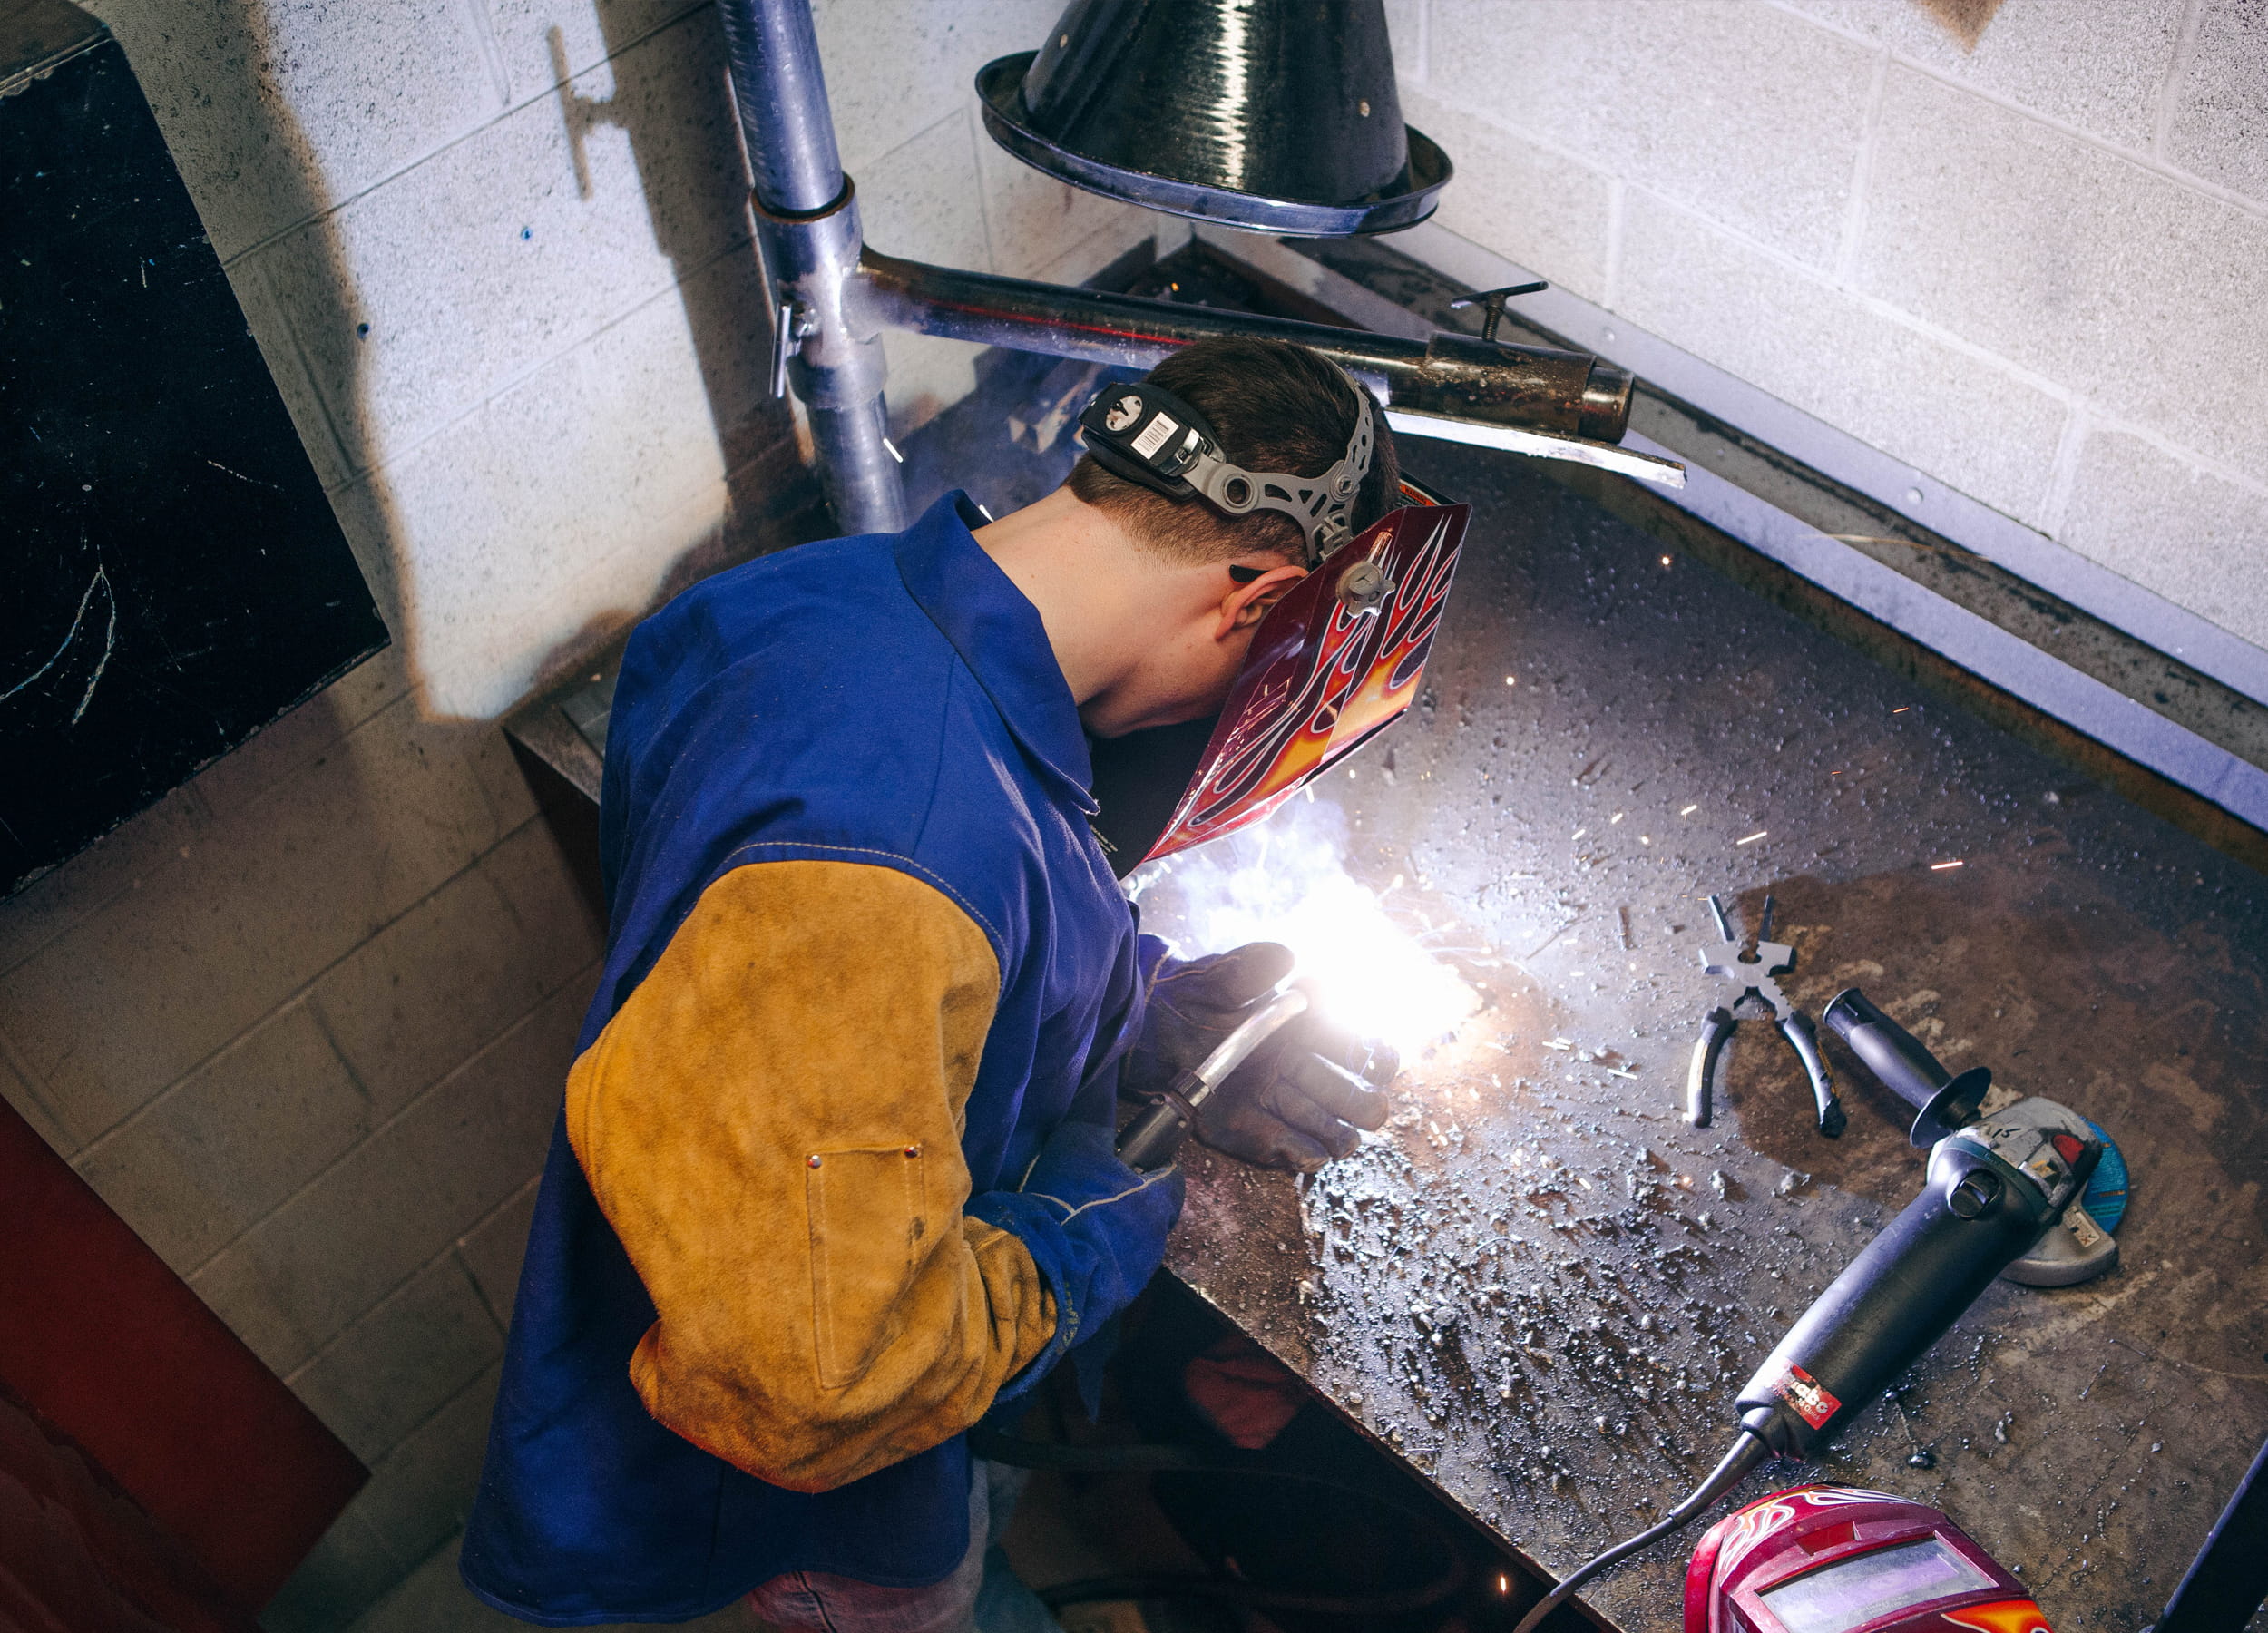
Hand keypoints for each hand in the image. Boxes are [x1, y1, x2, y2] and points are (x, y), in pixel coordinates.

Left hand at [1122, 941, 1396, 1171]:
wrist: (1149, 1028)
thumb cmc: (1192, 996)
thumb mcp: (1220, 976)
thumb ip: (1252, 968)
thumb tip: (1287, 958)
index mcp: (1303, 1030)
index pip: (1358, 1047)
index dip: (1379, 1057)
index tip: (1384, 1064)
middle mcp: (1296, 1069)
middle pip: (1348, 1095)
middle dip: (1364, 1104)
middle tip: (1372, 1108)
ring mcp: (1274, 1102)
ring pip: (1325, 1127)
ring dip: (1339, 1136)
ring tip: (1342, 1141)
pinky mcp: (1247, 1128)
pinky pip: (1282, 1147)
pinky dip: (1299, 1153)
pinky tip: (1309, 1154)